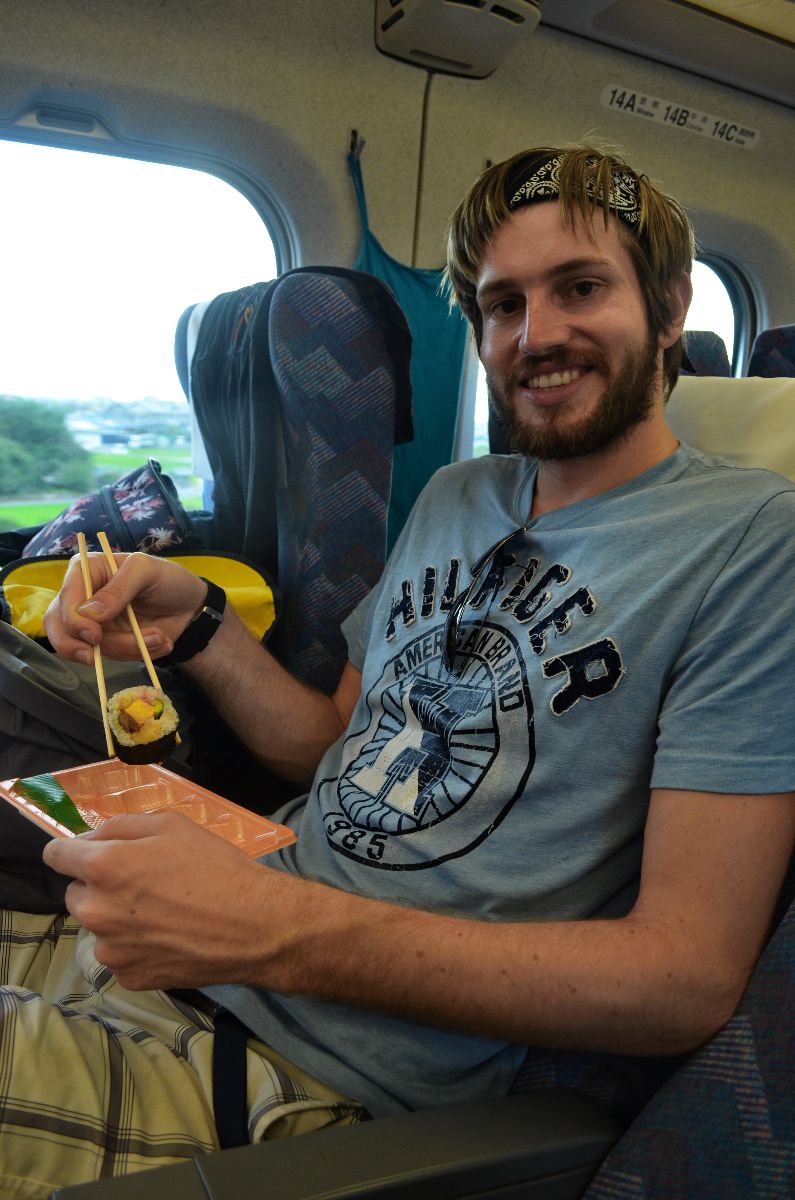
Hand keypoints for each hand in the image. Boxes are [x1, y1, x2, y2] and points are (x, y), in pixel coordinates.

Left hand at [41, 812, 276, 989]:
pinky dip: (136, 946)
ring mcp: (111, 949)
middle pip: (76, 894)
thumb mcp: (172, 825)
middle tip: (142, 883)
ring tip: (162, 913)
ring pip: (99, 927)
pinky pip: (120, 955)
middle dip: (99, 887)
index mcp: (103, 867)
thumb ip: (121, 826)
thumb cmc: (215, 867)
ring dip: (117, 918)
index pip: (55, 856)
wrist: (253, 925)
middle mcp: (96, 911)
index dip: (69, 851)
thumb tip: (90, 839)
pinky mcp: (128, 977)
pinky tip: (169, 937)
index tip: (85, 854)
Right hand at [43, 551, 207, 664]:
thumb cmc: (168, 579)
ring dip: (128, 648)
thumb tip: (89, 613)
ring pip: (91, 648)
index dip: (73, 619)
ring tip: (160, 637)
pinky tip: (161, 642)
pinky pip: (112, 657)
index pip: (66, 596)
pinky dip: (137, 654)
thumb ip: (119, 588)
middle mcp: (83, 598)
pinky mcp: (109, 643)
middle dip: (74, 647)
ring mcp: (94, 624)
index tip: (95, 635)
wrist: (190, 606)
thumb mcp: (147, 571)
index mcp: (87, 571)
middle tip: (94, 658)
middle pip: (58, 627)